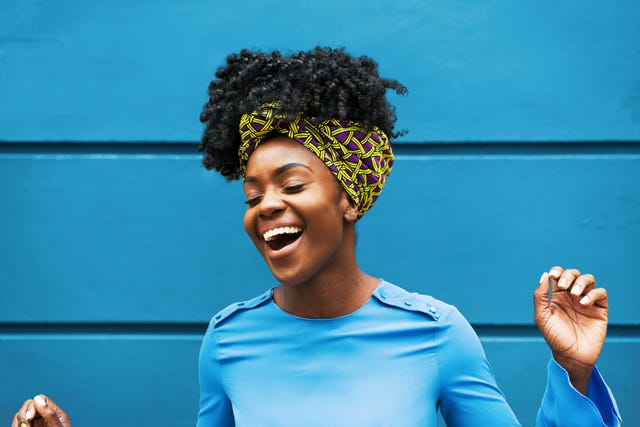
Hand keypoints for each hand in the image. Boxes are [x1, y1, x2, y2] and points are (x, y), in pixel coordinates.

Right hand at [11, 394, 71, 426]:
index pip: (42, 399)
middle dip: (24, 414)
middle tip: (25, 426)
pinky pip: (19, 423)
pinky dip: (17, 425)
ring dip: (19, 420)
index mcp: (55, 412)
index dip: (32, 405)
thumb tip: (37, 398)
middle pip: (29, 405)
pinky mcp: (31, 426)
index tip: (29, 418)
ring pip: (22, 414)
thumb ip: (50, 414)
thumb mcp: (58, 426)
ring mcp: (38, 422)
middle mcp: (46, 415)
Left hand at [533, 266, 608, 394]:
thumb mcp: (542, 316)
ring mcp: (586, 301)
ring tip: (574, 294)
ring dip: (581, 282)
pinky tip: (583, 303)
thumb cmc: (554, 337)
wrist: (572, 356)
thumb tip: (544, 275)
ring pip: (588, 280)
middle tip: (564, 287)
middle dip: (568, 275)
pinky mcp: (600, 309)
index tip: (553, 276)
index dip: (557, 271)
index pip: (558, 275)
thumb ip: (540, 296)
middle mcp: (572, 296)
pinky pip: (601, 293)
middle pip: (574, 274)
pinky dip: (593, 294)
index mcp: (557, 296)